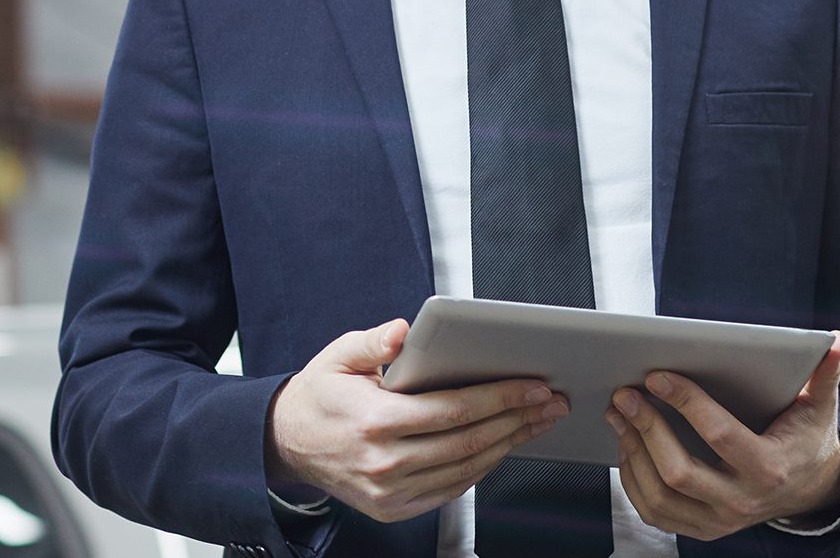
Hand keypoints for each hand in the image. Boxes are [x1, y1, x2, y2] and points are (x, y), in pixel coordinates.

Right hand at [266, 318, 568, 522]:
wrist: (289, 443)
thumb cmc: (320, 395)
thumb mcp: (337, 357)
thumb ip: (372, 342)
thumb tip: (402, 331)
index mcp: (374, 420)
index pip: (452, 410)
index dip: (499, 398)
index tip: (532, 386)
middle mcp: (384, 461)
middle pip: (468, 442)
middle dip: (517, 420)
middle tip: (550, 402)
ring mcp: (390, 491)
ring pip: (465, 469)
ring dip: (508, 445)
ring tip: (536, 422)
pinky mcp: (393, 508)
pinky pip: (450, 489)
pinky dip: (481, 468)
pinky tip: (501, 446)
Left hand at [605, 329, 839, 540]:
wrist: (810, 489)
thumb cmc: (806, 439)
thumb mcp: (820, 407)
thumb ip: (825, 374)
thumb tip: (836, 341)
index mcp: (769, 468)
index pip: (719, 435)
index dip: (686, 402)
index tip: (657, 376)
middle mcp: (742, 500)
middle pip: (679, 471)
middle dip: (647, 429)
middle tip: (625, 394)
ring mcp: (719, 520)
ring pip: (660, 495)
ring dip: (632, 453)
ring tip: (620, 415)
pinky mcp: (702, 528)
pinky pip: (655, 512)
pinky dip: (633, 480)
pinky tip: (627, 446)